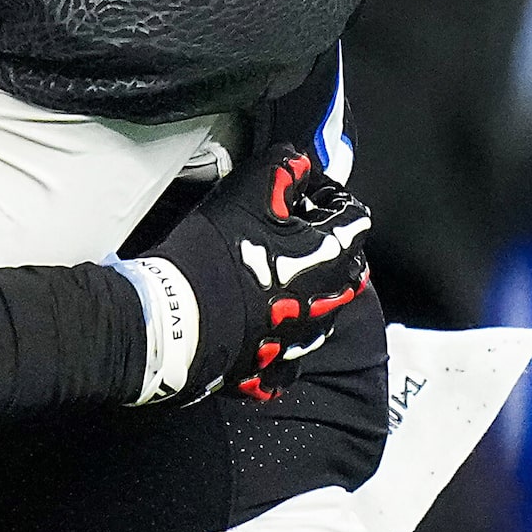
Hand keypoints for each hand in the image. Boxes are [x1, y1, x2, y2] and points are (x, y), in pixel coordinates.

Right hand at [122, 147, 371, 403]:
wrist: (177, 318)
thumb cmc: (216, 255)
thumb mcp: (252, 187)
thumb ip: (287, 167)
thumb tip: (300, 166)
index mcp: (333, 257)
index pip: (354, 215)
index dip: (327, 196)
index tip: (302, 191)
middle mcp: (330, 302)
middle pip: (342, 260)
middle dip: (320, 239)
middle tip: (283, 226)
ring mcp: (305, 338)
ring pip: (320, 300)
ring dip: (302, 281)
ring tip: (262, 265)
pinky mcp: (277, 365)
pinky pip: (290, 337)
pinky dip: (279, 321)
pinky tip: (251, 306)